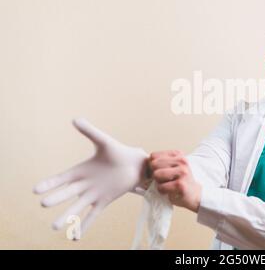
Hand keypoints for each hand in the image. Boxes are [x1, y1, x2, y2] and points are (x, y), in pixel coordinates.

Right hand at [33, 118, 148, 236]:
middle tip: (44, 205)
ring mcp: (94, 194)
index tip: (36, 190)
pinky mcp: (105, 200)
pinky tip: (76, 237)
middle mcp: (85, 184)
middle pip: (68, 193)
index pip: (62, 178)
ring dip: (67, 216)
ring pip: (78, 207)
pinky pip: (93, 215)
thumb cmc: (120, 152)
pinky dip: (85, 225)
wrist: (137, 164)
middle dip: (56, 199)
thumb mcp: (104, 142)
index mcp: (82, 170)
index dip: (50, 184)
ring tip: (55, 227)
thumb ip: (90, 132)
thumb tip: (75, 119)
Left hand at [148, 150, 201, 212]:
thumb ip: (160, 163)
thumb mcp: (172, 167)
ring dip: (158, 182)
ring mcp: (182, 172)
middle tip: (163, 180)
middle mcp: (182, 161)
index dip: (152, 166)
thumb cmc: (180, 181)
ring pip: (157, 174)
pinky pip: (161, 187)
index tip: (159, 172)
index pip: (153, 156)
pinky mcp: (181, 185)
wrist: (194, 194)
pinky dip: (162, 191)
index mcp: (178, 154)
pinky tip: (170, 191)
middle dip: (154, 174)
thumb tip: (142, 167)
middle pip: (154, 164)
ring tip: (167, 185)